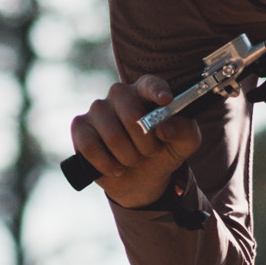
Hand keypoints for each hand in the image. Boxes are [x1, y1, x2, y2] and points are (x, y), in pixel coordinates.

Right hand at [71, 76, 202, 206]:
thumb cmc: (162, 152)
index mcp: (146, 91)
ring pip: (112, 136)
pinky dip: (107, 164)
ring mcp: (98, 109)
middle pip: (131, 115)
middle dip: (145, 143)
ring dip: (127, 157)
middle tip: (149, 152)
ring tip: (132, 160)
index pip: (150, 84)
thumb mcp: (184, 144)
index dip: (157, 91)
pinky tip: (115, 167)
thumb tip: (164, 128)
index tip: (166, 100)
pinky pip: (90, 146)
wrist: (141, 180)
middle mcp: (120, 94)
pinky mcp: (80, 127)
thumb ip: (184, 132)